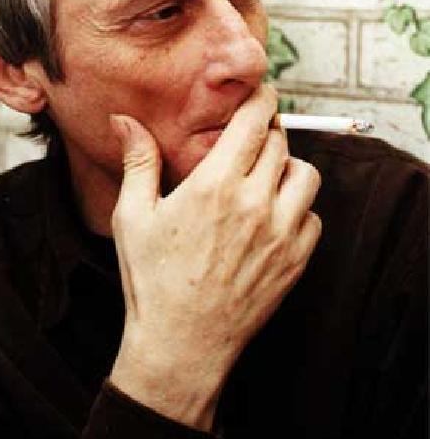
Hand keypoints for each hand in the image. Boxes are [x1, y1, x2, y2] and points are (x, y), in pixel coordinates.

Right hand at [109, 86, 321, 430]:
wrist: (181, 345)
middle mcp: (254, 204)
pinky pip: (313, 218)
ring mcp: (280, 234)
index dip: (261, 98)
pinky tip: (271, 219)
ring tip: (264, 178)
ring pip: (306, 175)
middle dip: (267, 131)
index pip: (254, 120)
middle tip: (250, 138)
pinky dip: (298, 210)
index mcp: (214, 185)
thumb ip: (138, 161)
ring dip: (288, 168)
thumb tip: (124, 120)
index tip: (260, 93)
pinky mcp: (295, 261)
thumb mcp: (133, 217)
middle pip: (279, 142)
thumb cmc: (151, 282)